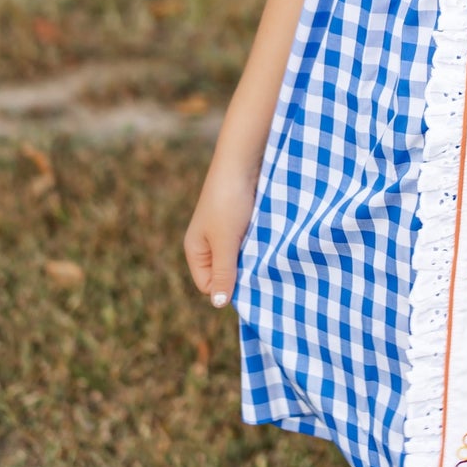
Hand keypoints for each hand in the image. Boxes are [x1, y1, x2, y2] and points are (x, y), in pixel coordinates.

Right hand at [183, 160, 257, 305]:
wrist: (242, 162)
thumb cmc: (228, 202)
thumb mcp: (226, 241)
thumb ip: (224, 272)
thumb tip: (219, 304)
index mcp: (195, 250)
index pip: (209, 285)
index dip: (227, 287)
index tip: (249, 279)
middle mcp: (208, 244)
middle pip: (225, 273)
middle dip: (242, 274)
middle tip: (261, 269)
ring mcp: (225, 232)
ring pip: (240, 259)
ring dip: (253, 259)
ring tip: (266, 254)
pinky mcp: (242, 222)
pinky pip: (249, 244)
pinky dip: (259, 245)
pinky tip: (270, 243)